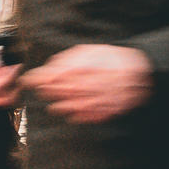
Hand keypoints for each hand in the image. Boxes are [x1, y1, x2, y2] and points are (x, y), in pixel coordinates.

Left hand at [22, 44, 152, 122]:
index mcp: (81, 69)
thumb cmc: (112, 59)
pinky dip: (76, 115)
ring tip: (53, 104)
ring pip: (69, 106)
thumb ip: (67, 61)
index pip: (51, 76)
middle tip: (38, 91)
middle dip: (46, 91)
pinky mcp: (105, 111)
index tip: (28, 80)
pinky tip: (69, 112)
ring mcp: (96, 100)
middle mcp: (87, 86)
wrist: (140, 72)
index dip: (37, 79)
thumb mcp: (88, 52)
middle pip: (58, 92)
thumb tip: (49, 69)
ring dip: (58, 105)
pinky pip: (85, 116)